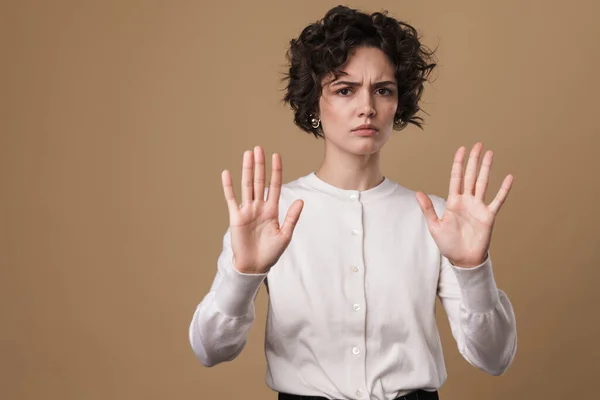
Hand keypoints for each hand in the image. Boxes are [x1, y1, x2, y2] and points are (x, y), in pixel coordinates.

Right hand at [221, 146, 303, 273]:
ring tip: (247, 154)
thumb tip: (301, 201)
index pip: (275, 185)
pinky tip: (227, 173)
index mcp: (272, 210)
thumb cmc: (271, 252)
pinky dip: (228, 186)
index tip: (276, 156)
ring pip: (247, 185)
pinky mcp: (236, 217)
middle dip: (260, 165)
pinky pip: (231, 198)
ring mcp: (247, 210)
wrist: (255, 266)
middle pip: (260, 181)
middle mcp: (259, 207)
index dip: (276, 171)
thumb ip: (292, 217)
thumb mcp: (285, 235)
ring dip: (247, 170)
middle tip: (259, 148)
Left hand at [416, 142, 513, 267]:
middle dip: (473, 160)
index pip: (456, 178)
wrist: (462, 258)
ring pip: (483, 183)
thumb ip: (428, 209)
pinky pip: (497, 200)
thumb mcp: (434, 225)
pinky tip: (509, 177)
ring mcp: (478, 207)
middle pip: (470, 176)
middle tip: (478, 144)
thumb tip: (418, 193)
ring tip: (490, 154)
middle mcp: (467, 201)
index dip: (458, 163)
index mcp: (453, 201)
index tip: (461, 149)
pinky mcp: (489, 216)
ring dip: (486, 168)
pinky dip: (503, 189)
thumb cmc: (447, 244)